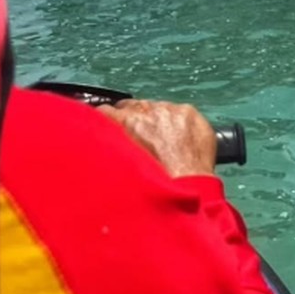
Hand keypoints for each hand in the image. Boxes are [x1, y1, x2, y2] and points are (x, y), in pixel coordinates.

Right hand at [97, 99, 216, 177]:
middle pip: (133, 106)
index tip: (111, 127)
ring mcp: (170, 110)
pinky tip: (180, 140)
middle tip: (140, 138)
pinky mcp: (190, 112)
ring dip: (157, 120)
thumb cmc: (154, 185)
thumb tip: (110, 146)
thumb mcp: (120, 168)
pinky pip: (180, 112)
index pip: (105, 111)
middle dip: (134, 119)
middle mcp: (147, 111)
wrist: (187, 187)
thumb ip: (112, 149)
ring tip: (163, 142)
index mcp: (124, 123)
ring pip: (157, 108)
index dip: (107, 121)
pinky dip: (178, 123)